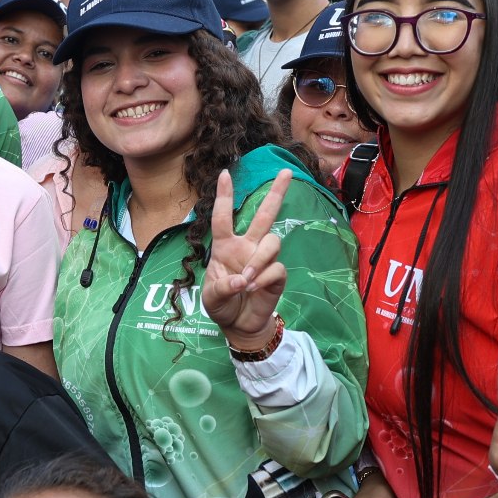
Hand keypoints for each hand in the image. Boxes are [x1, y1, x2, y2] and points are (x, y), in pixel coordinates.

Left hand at [199, 168, 290, 350]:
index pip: (224, 218)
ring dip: (258, 261)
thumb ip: (222, 288)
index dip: (224, 197)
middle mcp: (247, 247)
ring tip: (245, 281)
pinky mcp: (277, 274)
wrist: (239, 325)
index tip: (224, 174)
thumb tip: (241, 279)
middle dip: (276, 193)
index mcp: (225, 247)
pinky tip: (253, 290)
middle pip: (264, 215)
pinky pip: (276, 267)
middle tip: (286, 172)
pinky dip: (263, 279)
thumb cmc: (222, 305)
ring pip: (272, 242)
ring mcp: (263, 259)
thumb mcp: (211, 298)